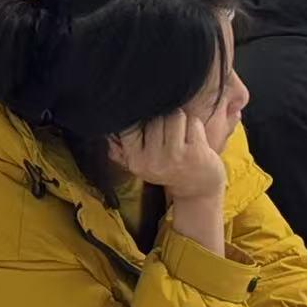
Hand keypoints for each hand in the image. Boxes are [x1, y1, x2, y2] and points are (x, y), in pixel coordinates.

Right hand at [108, 111, 225, 200]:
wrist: (198, 191)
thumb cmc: (169, 169)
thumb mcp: (142, 163)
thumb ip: (125, 147)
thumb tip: (108, 133)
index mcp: (136, 161)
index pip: (130, 126)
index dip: (140, 116)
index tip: (148, 119)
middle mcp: (153, 160)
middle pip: (156, 117)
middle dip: (164, 119)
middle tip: (170, 135)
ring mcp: (174, 156)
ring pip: (175, 115)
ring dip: (181, 121)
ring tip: (182, 136)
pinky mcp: (195, 152)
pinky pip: (192, 122)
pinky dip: (195, 126)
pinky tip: (195, 140)